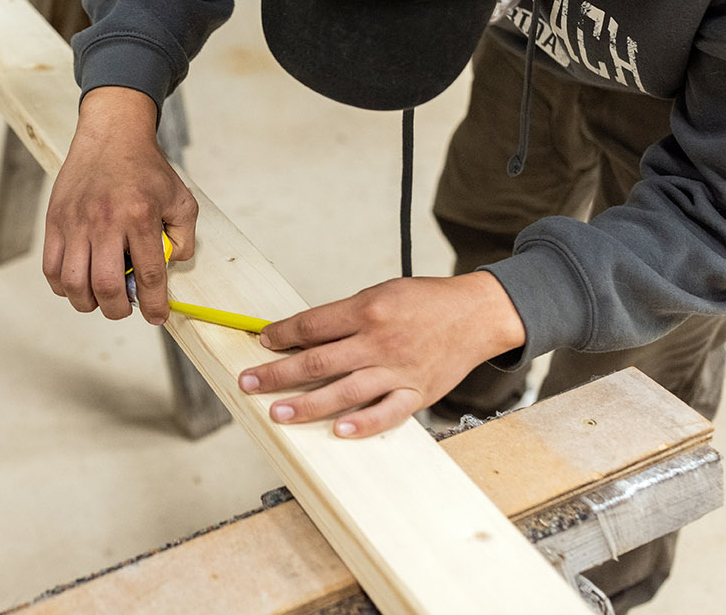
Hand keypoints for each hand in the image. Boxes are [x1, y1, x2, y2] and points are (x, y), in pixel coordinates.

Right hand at [43, 87, 197, 323]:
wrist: (111, 135)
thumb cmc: (145, 167)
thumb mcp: (180, 197)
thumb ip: (184, 235)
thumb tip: (173, 265)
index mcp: (140, 216)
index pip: (148, 274)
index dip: (155, 304)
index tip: (158, 316)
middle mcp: (105, 221)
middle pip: (106, 287)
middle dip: (118, 310)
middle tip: (124, 308)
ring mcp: (76, 222)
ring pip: (74, 283)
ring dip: (88, 303)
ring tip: (99, 299)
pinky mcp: (55, 220)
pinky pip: (51, 268)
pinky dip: (62, 287)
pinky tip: (77, 284)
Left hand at [238, 271, 525, 437]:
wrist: (477, 314)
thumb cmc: (425, 302)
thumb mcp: (381, 294)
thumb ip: (345, 316)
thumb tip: (304, 335)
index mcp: (368, 310)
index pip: (313, 325)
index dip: (282, 334)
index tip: (262, 342)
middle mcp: (380, 341)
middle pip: (318, 360)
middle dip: (278, 373)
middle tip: (248, 383)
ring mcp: (399, 370)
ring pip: (344, 391)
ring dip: (307, 404)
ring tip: (277, 412)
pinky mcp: (418, 393)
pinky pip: (388, 413)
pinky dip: (363, 425)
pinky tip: (339, 432)